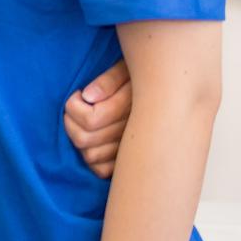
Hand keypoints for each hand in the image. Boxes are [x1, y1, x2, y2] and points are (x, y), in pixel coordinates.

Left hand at [63, 59, 131, 178]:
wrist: (170, 95)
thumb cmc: (141, 78)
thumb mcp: (127, 69)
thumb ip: (109, 81)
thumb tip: (87, 97)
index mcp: (131, 111)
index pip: (90, 120)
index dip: (73, 106)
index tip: (79, 94)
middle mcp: (132, 135)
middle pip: (85, 140)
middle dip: (70, 121)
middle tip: (76, 107)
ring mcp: (131, 151)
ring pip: (90, 156)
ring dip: (79, 137)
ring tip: (84, 121)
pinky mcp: (128, 162)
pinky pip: (101, 170)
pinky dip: (92, 157)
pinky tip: (94, 138)